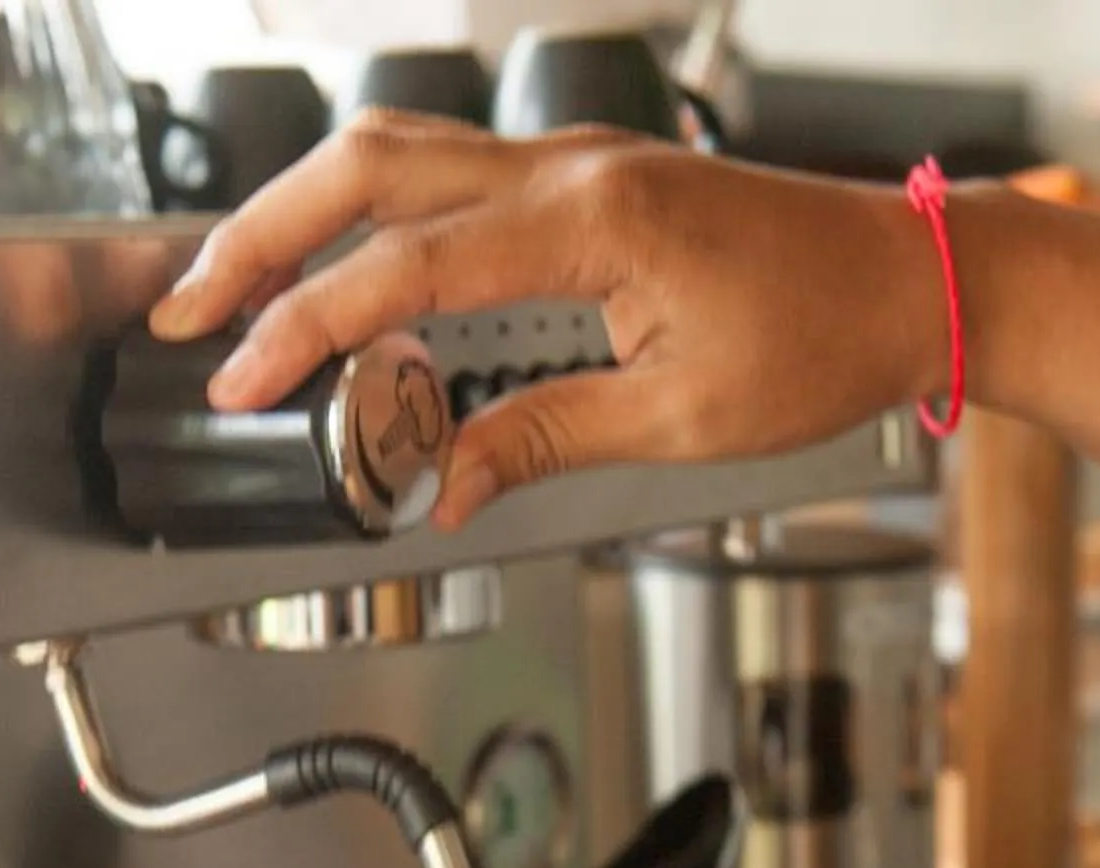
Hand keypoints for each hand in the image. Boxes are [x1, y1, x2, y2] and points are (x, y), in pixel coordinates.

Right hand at [147, 114, 947, 527]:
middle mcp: (573, 170)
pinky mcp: (585, 181)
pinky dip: (373, 215)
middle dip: (262, 237)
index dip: (307, 327)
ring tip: (237, 287)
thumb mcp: (680, 422)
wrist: (911, 281)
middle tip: (188, 308)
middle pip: (369, 167)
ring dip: (304, 214)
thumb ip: (542, 439)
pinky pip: (450, 175)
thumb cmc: (827, 338)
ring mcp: (576, 163)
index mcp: (594, 222)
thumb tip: (441, 483)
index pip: (407, 268)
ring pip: (398, 152)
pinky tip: (342, 270)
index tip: (243, 378)